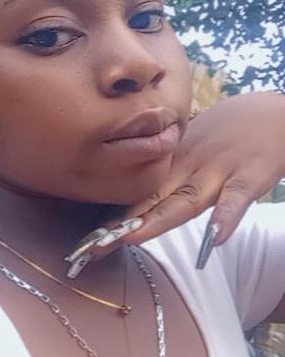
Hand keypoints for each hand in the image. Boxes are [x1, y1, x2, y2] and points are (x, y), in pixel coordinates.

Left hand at [66, 91, 284, 273]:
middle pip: (155, 197)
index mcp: (177, 161)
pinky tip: (215, 239)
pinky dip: (226, 216)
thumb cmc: (231, 130)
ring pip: (187, 199)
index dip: (116, 213)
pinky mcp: (251, 176)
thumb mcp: (194, 144)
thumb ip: (172, 166)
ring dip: (159, 219)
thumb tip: (142, 187)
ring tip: (132, 238)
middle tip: (95, 244)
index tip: (89, 235)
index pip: (141, 189)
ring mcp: (220, 171)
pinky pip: (237, 198)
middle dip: (125, 222)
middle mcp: (192, 166)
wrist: (274, 112)